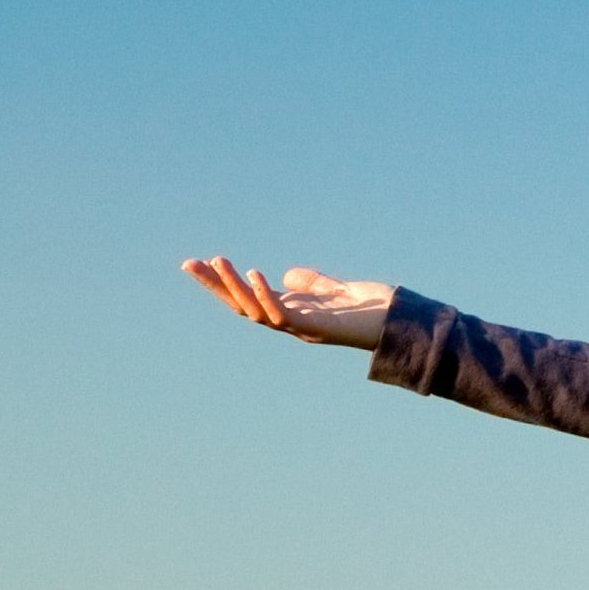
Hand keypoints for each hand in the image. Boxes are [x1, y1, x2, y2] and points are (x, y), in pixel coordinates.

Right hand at [181, 256, 392, 348]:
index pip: (247, 297)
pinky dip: (265, 295)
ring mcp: (298, 327)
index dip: (223, 283)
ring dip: (234, 287)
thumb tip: (289, 277)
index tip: (198, 264)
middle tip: (189, 264)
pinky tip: (255, 274)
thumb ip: (311, 284)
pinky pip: (280, 314)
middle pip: (240, 305)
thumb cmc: (371, 309)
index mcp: (289, 311)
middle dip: (214, 286)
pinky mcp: (313, 328)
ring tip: (218, 261)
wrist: (399, 323)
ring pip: (254, 310)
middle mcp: (288, 322)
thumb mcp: (334, 290)